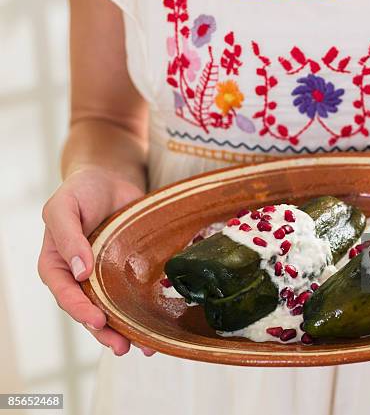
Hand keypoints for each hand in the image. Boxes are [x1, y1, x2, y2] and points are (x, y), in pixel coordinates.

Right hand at [38, 167, 153, 355]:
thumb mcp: (63, 207)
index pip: (63, 292)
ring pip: (112, 308)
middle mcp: (79, 275)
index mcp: (57, 263)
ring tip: (143, 347)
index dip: (78, 309)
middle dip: (104, 332)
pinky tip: (157, 325)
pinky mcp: (127, 270)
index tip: (97, 320)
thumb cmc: (80, 190)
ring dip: (126, 329)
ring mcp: (104, 275)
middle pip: (88, 310)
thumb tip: (79, 270)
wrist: (109, 178)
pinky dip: (143, 309)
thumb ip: (67, 236)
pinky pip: (133, 293)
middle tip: (123, 347)